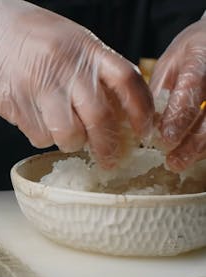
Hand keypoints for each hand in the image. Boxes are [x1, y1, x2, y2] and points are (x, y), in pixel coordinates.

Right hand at [0, 0, 152, 167]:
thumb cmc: (28, 36)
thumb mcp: (70, 41)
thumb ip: (93, 70)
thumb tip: (117, 111)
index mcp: (85, 47)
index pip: (127, 81)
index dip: (141, 111)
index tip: (143, 131)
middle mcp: (65, 66)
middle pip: (100, 117)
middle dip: (108, 147)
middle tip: (109, 160)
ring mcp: (38, 84)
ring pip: (68, 134)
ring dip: (71, 143)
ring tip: (65, 136)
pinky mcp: (14, 102)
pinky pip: (38, 135)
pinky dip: (42, 137)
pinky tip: (35, 121)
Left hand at [150, 14, 205, 171]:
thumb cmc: (193, 51)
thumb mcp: (172, 62)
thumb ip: (160, 89)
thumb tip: (141, 120)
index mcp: (200, 57)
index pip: (191, 88)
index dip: (179, 115)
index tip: (166, 138)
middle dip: (193, 141)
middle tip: (173, 160)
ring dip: (200, 147)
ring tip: (179, 162)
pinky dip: (205, 144)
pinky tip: (193, 154)